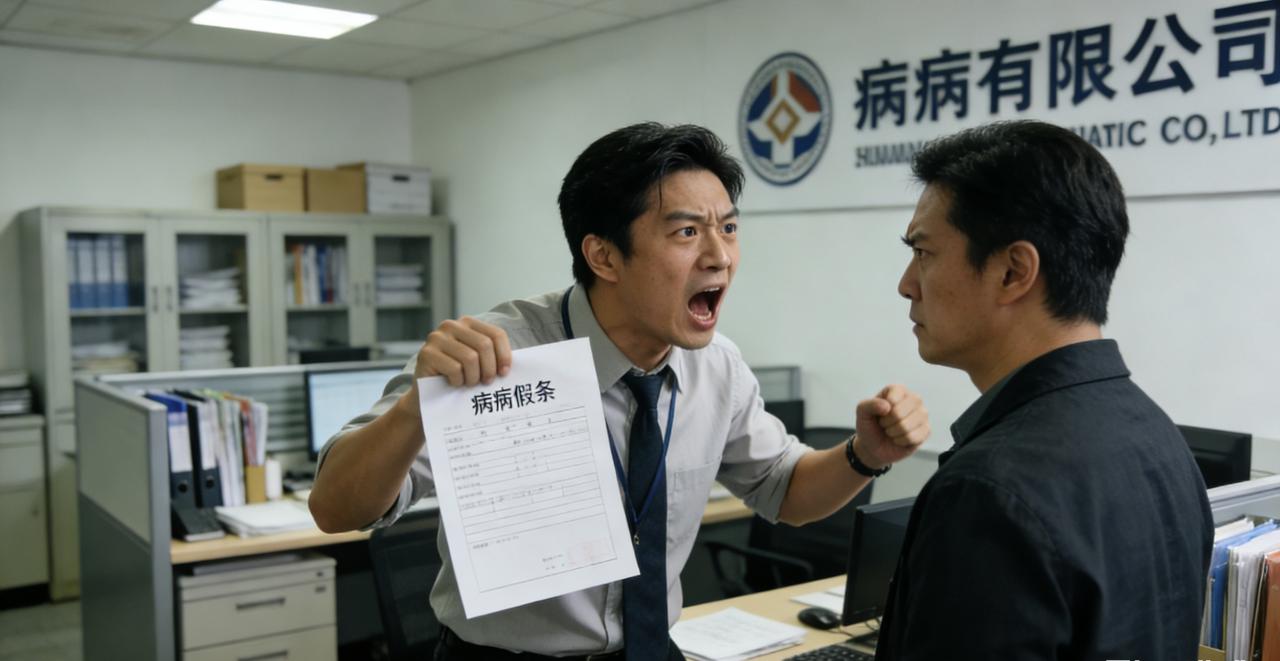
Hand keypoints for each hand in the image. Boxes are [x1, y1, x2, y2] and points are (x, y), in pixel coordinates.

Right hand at [396, 316, 513, 418]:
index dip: (504, 355)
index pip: (496, 334)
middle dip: (489, 368)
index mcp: (467, 323)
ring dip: (473, 377)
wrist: (427, 394)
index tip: (504, 373)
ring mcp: (436, 338)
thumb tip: (517, 365)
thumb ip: (493, 357)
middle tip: (486, 383)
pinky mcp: (426, 353)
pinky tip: (453, 384)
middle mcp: (451, 325)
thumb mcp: (478, 363)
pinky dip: (458, 381)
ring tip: (469, 384)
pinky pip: (454, 368)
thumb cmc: (458, 377)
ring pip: (470, 358)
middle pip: (484, 345)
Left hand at [852, 384, 929, 469]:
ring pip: (906, 426)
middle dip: (886, 422)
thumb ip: (869, 405)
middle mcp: (914, 399)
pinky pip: (913, 438)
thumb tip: (887, 406)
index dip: (883, 408)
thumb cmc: (869, 425)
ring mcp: (922, 415)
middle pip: (900, 412)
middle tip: (884, 424)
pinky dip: (900, 441)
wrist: (874, 446)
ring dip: (893, 433)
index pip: (894, 395)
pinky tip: (898, 439)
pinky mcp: (926, 430)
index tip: (879, 413)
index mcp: (898, 390)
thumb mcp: (862, 412)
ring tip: (891, 431)